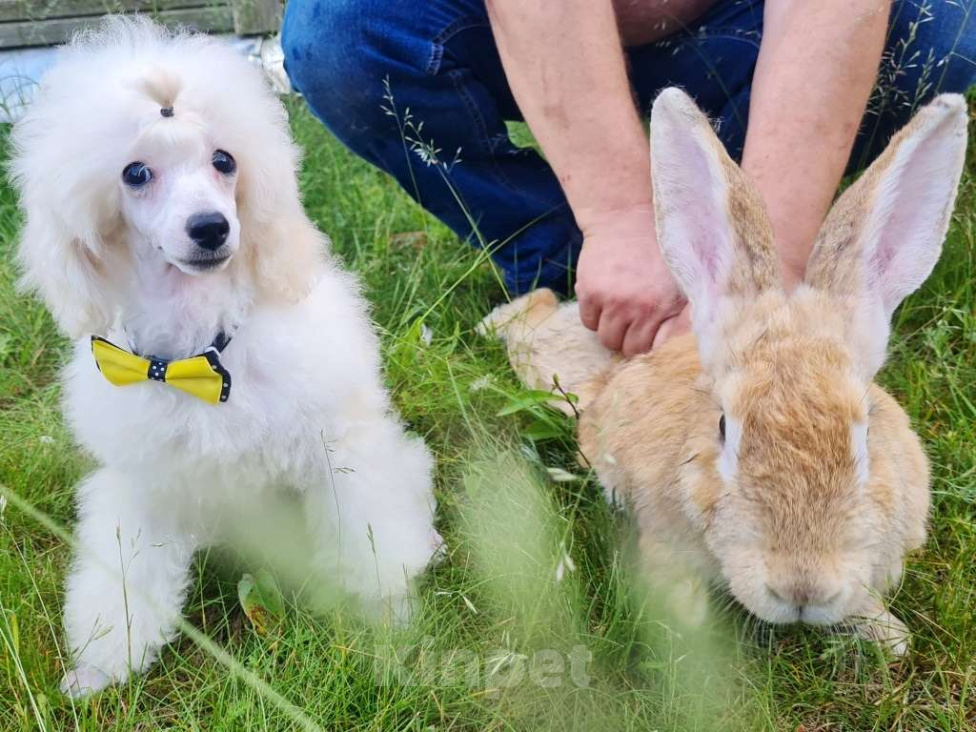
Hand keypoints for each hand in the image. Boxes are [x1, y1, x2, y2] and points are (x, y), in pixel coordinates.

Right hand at [575, 203, 685, 355]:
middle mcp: (638, 308)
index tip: (649, 336)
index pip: (652, 350)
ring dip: (611, 330)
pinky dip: (595, 316)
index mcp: (664, 306)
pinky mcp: (590, 293)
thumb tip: (673, 345)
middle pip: (627, 348)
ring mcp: (612, 301)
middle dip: (629, 340)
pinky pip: (588, 322)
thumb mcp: (682, 280)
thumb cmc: (660, 248)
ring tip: (618, 312)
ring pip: (606, 339)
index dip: (650, 345)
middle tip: (632, 325)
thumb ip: (681, 314)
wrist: (627, 217)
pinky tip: (604, 300)